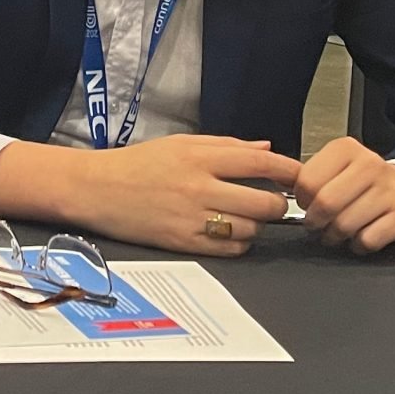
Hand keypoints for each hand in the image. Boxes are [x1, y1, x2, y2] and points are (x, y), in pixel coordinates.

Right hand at [35, 135, 299, 258]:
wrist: (96, 189)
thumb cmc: (139, 163)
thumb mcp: (181, 143)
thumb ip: (226, 146)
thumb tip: (267, 150)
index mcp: (200, 157)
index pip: (260, 164)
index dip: (288, 171)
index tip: (298, 177)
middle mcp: (199, 188)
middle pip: (262, 203)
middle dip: (276, 205)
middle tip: (273, 203)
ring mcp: (191, 219)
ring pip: (248, 230)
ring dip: (255, 226)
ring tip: (245, 218)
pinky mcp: (182, 244)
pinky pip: (228, 250)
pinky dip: (238, 244)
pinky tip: (229, 234)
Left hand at [295, 138, 394, 253]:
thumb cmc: (365, 183)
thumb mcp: (337, 167)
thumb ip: (308, 174)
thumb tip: (277, 180)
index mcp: (346, 149)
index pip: (307, 180)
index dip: (301, 200)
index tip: (306, 203)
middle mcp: (370, 165)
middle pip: (326, 204)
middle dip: (315, 222)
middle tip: (316, 225)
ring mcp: (390, 190)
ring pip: (345, 224)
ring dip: (335, 236)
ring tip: (337, 232)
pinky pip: (367, 240)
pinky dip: (358, 245)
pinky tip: (360, 236)